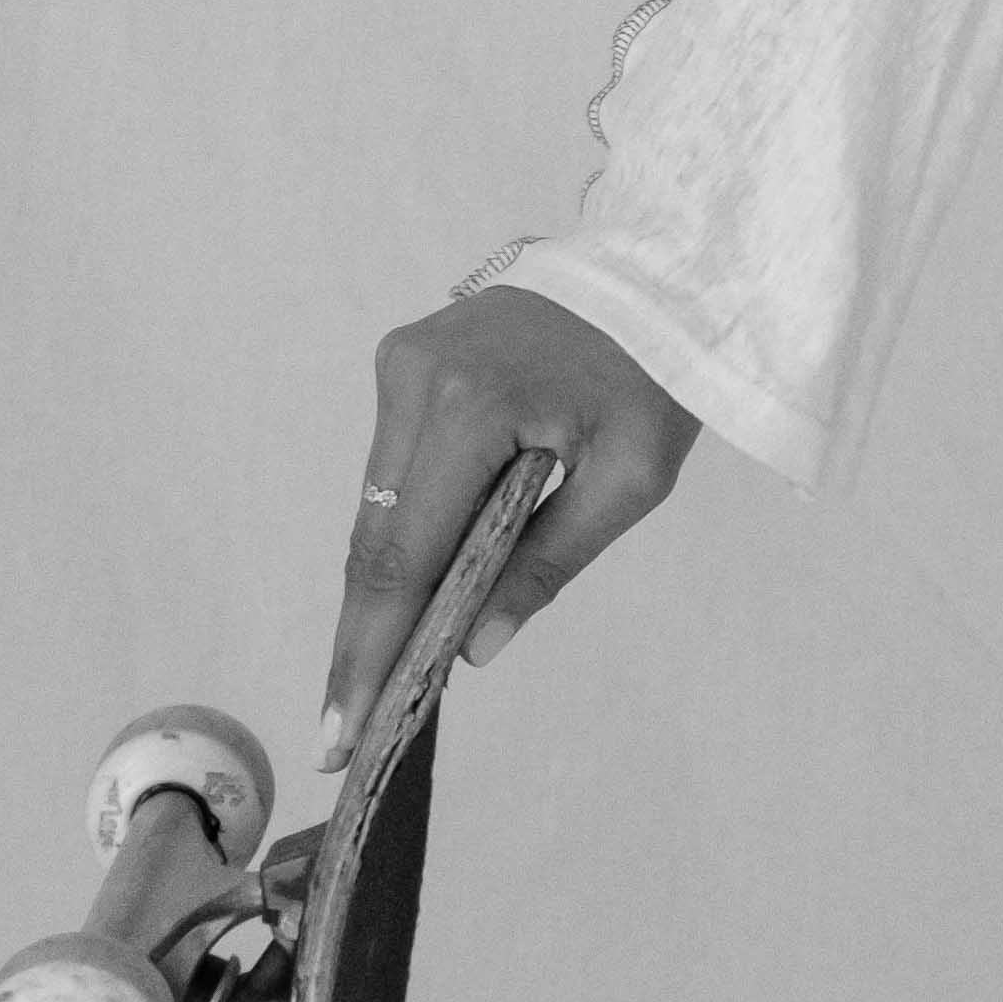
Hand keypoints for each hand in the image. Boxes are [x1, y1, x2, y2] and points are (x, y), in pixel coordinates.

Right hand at [319, 285, 698, 769]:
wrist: (661, 269)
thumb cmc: (659, 372)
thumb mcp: (631, 477)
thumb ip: (549, 562)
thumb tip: (472, 647)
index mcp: (470, 405)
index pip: (402, 554)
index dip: (370, 651)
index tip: (340, 732)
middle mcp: (414, 378)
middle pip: (375, 536)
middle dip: (362, 638)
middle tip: (342, 733)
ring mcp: (403, 361)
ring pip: (377, 505)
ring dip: (382, 588)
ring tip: (376, 680)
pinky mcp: (406, 359)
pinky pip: (395, 467)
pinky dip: (404, 529)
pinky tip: (414, 593)